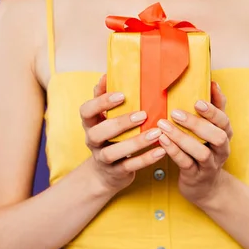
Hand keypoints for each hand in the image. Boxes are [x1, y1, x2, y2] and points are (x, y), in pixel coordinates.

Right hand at [80, 74, 165, 192]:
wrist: (105, 174)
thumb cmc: (109, 137)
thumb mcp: (104, 118)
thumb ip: (104, 97)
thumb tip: (107, 74)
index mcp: (90, 124)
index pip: (86, 111)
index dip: (101, 103)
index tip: (121, 95)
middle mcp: (92, 141)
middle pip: (98, 133)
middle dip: (120, 123)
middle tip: (143, 114)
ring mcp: (103, 159)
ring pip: (113, 152)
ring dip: (136, 142)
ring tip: (156, 133)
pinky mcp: (116, 172)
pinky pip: (130, 166)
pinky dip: (146, 159)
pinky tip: (162, 150)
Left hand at [157, 81, 232, 205]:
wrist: (204, 186)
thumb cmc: (204, 150)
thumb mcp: (211, 130)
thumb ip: (213, 108)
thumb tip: (212, 82)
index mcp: (225, 134)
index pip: (224, 120)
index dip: (213, 110)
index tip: (198, 100)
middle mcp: (221, 149)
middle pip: (217, 136)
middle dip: (197, 123)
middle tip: (175, 112)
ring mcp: (210, 164)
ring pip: (201, 152)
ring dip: (181, 138)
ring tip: (163, 126)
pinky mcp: (196, 176)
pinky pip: (186, 164)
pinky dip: (174, 152)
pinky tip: (162, 141)